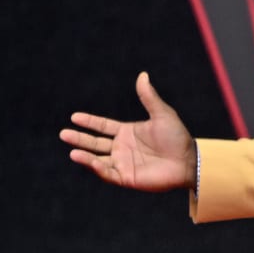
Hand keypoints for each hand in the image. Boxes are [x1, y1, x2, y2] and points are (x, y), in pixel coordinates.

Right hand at [61, 72, 197, 191]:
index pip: (103, 126)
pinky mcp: (127, 177)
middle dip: (79, 138)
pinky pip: (107, 173)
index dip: (89, 122)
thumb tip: (142, 75)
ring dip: (84, 154)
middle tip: (63, 133)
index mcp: (128, 132)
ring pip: (97, 159)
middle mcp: (122, 148)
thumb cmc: (178, 138)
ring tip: (71, 150)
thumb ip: (149, 97)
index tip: (74, 116)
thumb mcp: (162, 114)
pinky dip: (95, 167)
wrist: (190, 161)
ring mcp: (123, 163)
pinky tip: (85, 159)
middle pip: (95, 143)